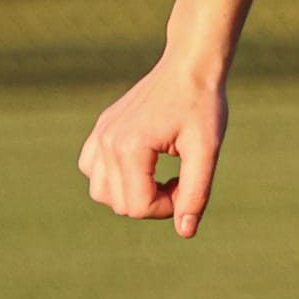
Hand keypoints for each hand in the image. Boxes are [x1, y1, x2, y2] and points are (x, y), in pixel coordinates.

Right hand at [77, 59, 227, 238]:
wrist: (189, 67)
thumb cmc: (202, 106)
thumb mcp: (207, 151)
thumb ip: (195, 193)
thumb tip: (185, 232)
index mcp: (130, 147)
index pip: (138, 208)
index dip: (168, 208)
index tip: (188, 186)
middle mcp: (107, 142)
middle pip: (120, 205)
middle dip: (153, 203)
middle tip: (180, 179)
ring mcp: (100, 135)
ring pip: (101, 192)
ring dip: (132, 194)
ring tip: (160, 174)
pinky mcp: (101, 130)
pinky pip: (92, 170)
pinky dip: (114, 178)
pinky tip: (142, 165)